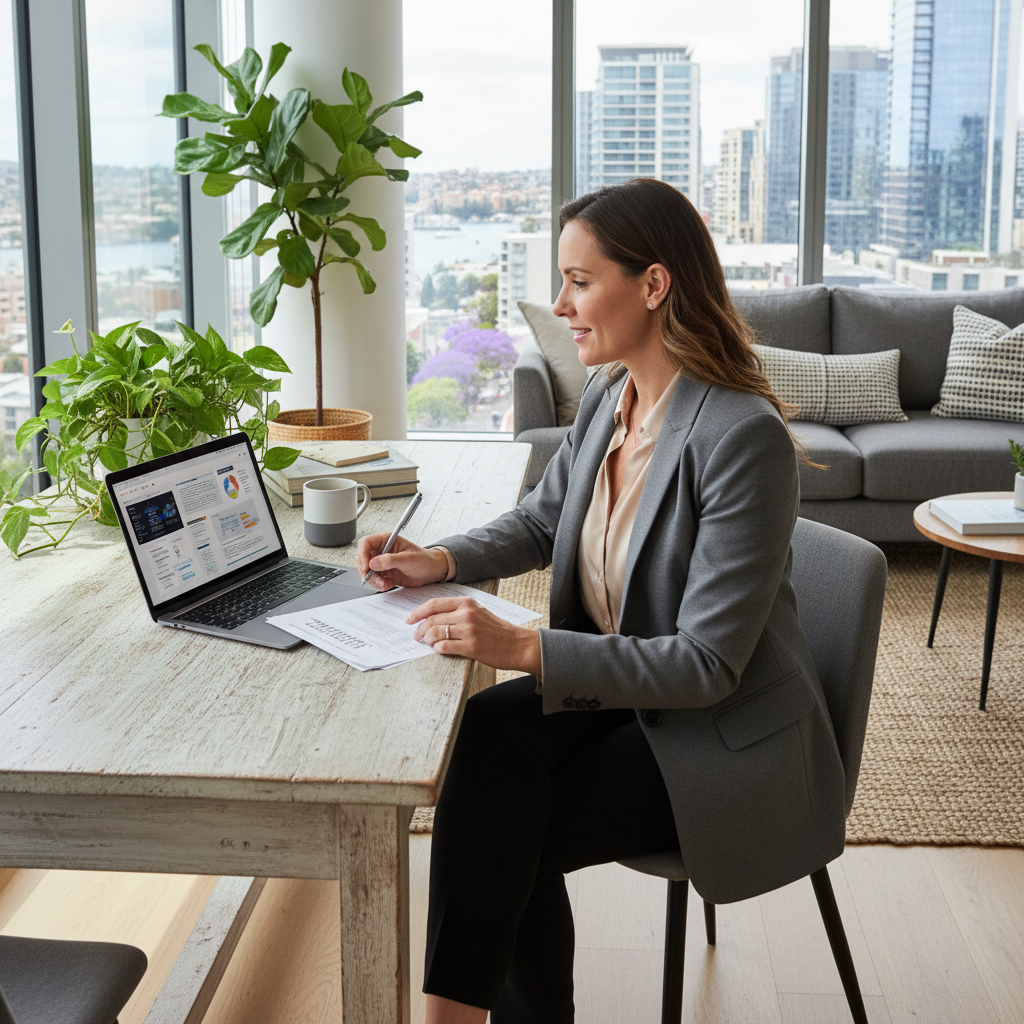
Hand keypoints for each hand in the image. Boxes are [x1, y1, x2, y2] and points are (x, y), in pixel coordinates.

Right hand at [355, 533, 448, 590]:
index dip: (362, 554)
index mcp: (387, 540)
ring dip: (372, 579)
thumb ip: (390, 560)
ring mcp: (382, 562)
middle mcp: (382, 550)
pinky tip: (388, 584)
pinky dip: (378, 584)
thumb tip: (373, 563)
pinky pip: (374, 579)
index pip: (366, 543)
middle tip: (373, 578)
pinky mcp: (385, 573)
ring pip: (367, 570)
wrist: (431, 572)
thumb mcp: (409, 559)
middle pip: (362, 558)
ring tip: (384, 584)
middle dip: (366, 570)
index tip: (366, 566)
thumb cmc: (424, 560)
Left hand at [406, 596, 542, 676]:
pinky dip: (437, 649)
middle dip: (418, 629)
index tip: (409, 619)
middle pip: (431, 619)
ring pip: (435, 633)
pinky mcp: (471, 646)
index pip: (434, 604)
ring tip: (426, 644)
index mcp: (467, 603)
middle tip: (415, 637)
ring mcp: (469, 630)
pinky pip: (444, 646)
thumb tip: (433, 619)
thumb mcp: (479, 612)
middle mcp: (467, 614)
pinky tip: (438, 649)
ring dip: (426, 640)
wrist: (518, 644)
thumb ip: (458, 612)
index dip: (417, 612)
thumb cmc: (498, 630)